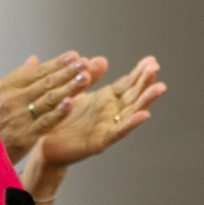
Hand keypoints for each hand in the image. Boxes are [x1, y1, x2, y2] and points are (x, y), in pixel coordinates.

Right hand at [0, 52, 94, 164]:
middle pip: (46, 83)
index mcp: (6, 86)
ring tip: (85, 77)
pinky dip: (58, 112)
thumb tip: (35, 59)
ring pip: (49, 99)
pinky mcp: (24, 135)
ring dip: (69, 87)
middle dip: (67, 72)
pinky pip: (45, 122)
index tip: (74, 56)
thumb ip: (18, 77)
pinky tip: (71, 103)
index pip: (37, 72)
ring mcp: (19, 117)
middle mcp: (12, 99)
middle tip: (84, 63)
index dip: (57, 63)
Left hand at [34, 56, 165, 169]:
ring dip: (146, 100)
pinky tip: (144, 115)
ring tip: (159, 88)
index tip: (151, 60)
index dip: (139, 73)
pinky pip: (117, 132)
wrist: (44, 146)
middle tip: (155, 67)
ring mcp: (107, 128)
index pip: (128, 84)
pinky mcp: (100, 142)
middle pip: (133, 96)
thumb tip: (100, 59)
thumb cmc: (60, 120)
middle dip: (145, 81)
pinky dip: (131, 124)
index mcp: (105, 100)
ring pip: (131, 112)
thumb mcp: (75, 92)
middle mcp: (110, 113)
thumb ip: (88, 76)